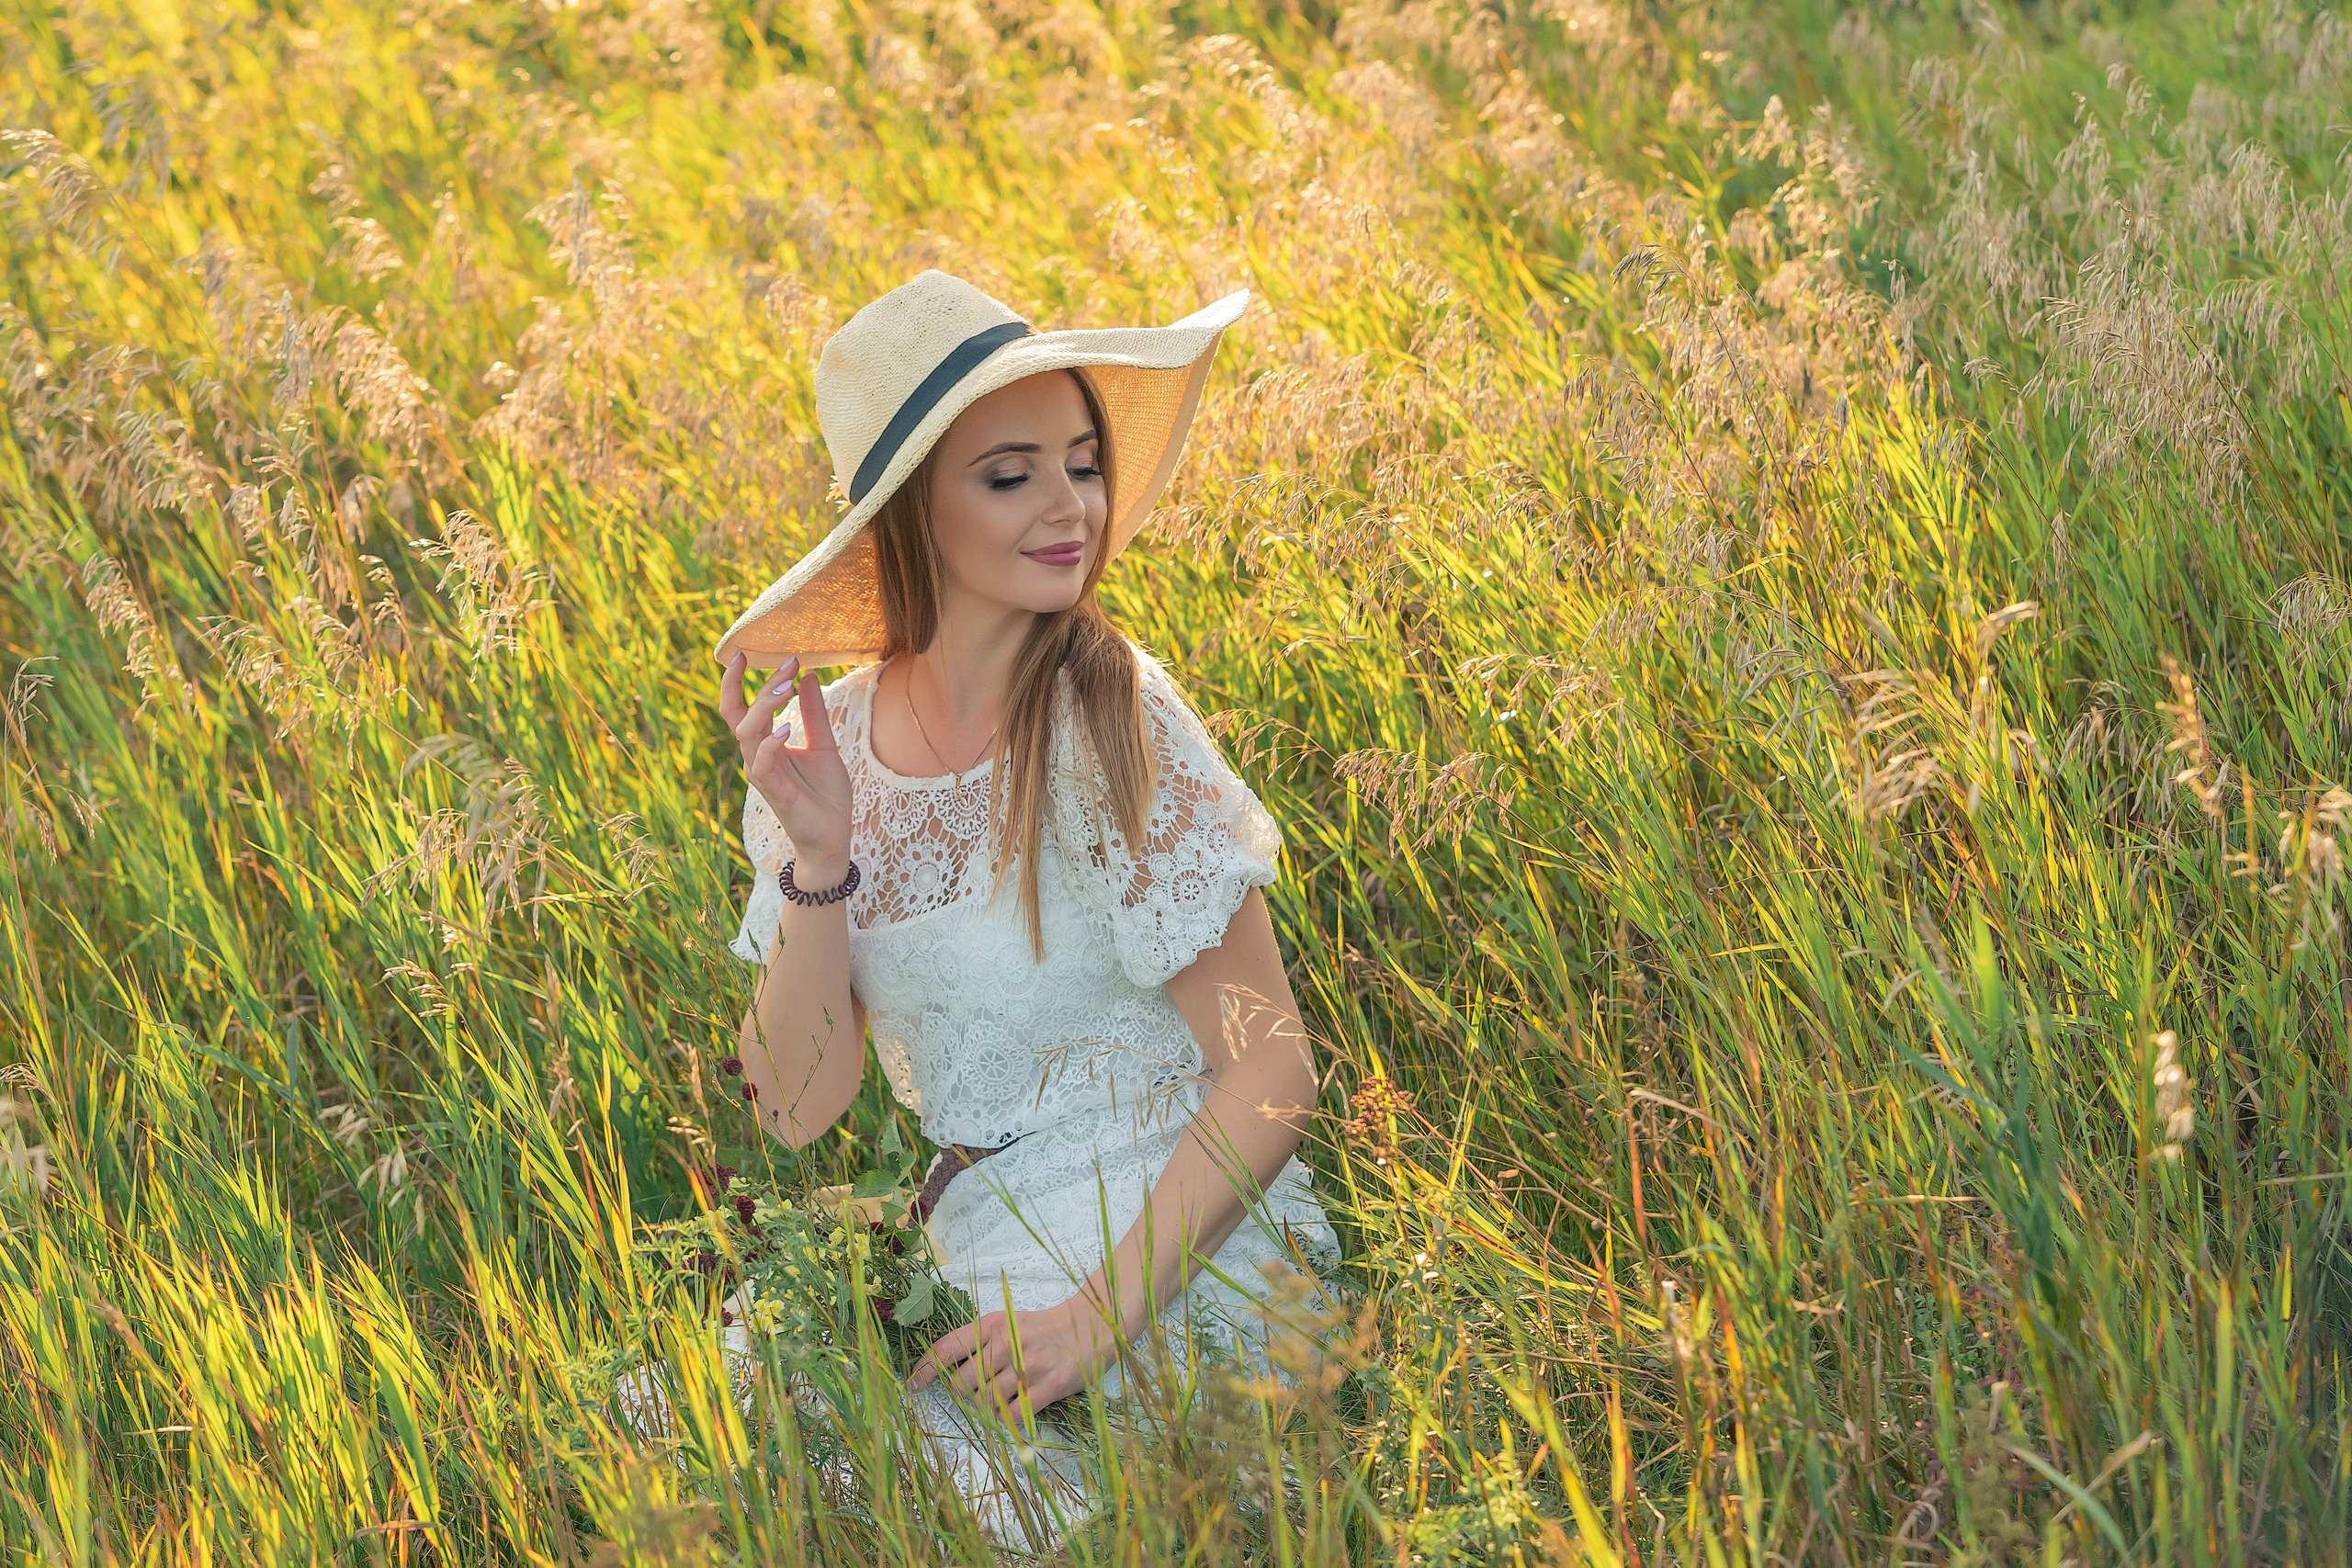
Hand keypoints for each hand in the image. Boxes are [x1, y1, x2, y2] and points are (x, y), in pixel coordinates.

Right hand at [719, 652, 853, 873]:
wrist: (834, 835)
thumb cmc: (826, 794)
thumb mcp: (824, 745)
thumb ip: (814, 713)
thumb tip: (809, 675)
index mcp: (766, 744)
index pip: (739, 707)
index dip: (736, 681)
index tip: (745, 652)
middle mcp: (757, 756)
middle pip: (737, 714)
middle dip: (754, 685)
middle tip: (785, 662)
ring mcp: (762, 774)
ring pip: (746, 733)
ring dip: (765, 706)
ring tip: (786, 685)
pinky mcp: (773, 792)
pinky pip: (762, 764)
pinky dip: (770, 744)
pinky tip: (785, 728)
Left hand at [907, 1294, 1125, 1418]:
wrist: (1089, 1327)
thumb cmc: (1042, 1328)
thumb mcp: (1007, 1323)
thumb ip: (978, 1342)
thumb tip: (945, 1371)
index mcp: (992, 1325)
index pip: (946, 1348)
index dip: (925, 1369)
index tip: (912, 1385)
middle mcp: (1005, 1345)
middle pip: (962, 1383)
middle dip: (962, 1394)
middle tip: (976, 1391)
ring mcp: (1025, 1368)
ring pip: (985, 1402)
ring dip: (985, 1408)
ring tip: (1000, 1398)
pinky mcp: (1046, 1388)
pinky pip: (1011, 1417)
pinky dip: (1004, 1421)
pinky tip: (1011, 1413)